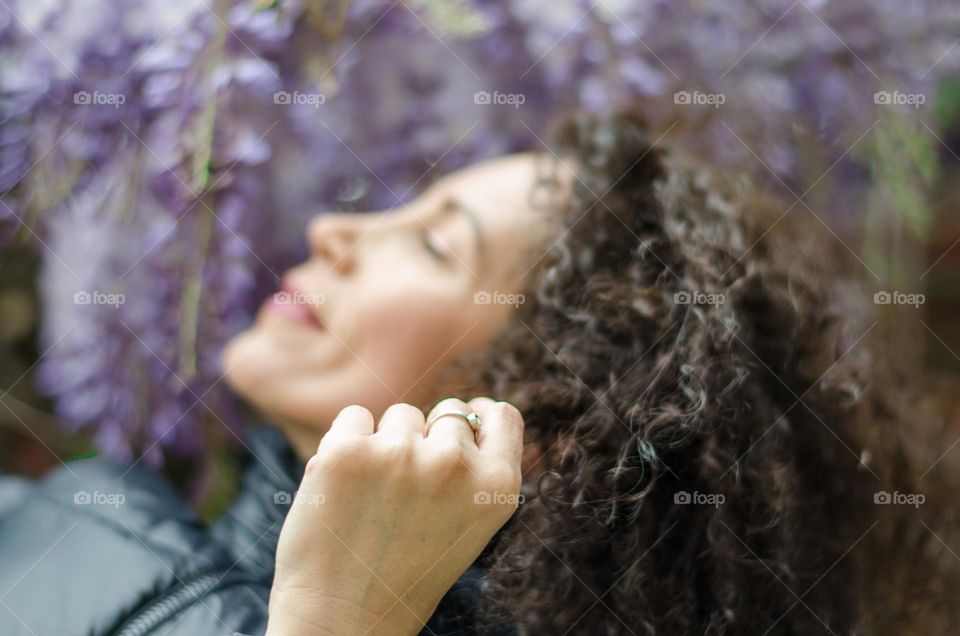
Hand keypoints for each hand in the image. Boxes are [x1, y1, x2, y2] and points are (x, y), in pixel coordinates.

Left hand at [266, 397, 523, 635]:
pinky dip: (346, 442)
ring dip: (387, 443)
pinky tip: (345, 486)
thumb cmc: (407, 572)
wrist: (343, 619)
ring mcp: (400, 454)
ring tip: (375, 498)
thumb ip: (478, 470)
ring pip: (400, 416)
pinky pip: (354, 417)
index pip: (503, 417)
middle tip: (408, 491)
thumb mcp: (469, 524)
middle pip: (449, 412)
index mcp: (496, 487)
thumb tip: (471, 408)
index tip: (464, 426)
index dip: (481, 417)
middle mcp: (454, 464)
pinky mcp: (347, 451)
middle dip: (429, 438)